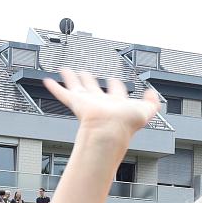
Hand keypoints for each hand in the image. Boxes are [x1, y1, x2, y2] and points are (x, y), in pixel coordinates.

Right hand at [44, 67, 162, 145]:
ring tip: (66, 70)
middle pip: (94, 88)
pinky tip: (48, 80)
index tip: (113, 80)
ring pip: (77, 87)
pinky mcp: (76, 103)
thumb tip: (153, 93)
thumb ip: (152, 102)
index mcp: (115, 105)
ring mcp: (87, 103)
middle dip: (91, 80)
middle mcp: (100, 104)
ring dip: (71, 79)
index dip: (116, 85)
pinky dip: (54, 88)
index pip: (115, 92)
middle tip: (86, 73)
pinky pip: (62, 94)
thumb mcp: (146, 111)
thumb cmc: (126, 125)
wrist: (109, 131)